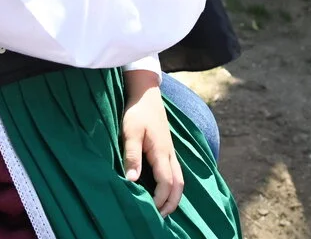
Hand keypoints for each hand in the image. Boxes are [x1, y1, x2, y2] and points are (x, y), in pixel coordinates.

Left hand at [122, 71, 182, 215]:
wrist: (146, 94)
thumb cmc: (137, 112)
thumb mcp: (130, 132)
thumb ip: (132, 155)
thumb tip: (132, 180)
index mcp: (161, 152)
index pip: (167, 183)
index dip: (160, 199)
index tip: (150, 210)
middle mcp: (169, 154)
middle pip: (179, 185)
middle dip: (171, 203)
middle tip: (160, 217)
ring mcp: (170, 152)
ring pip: (179, 179)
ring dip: (174, 196)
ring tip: (162, 209)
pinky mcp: (167, 149)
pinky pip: (175, 173)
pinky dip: (173, 186)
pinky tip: (163, 191)